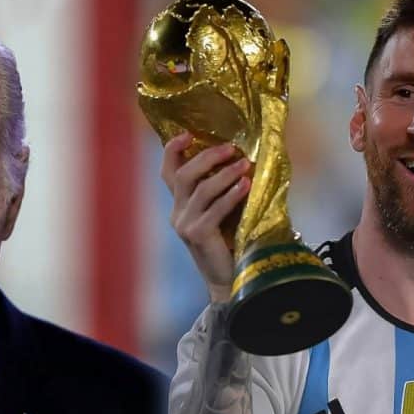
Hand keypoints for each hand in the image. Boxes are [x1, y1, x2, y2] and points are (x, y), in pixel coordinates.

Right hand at [162, 133, 251, 302]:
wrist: (232, 280)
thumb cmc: (232, 243)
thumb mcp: (222, 212)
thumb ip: (222, 190)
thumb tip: (242, 159)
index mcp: (180, 205)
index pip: (168, 172)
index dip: (173, 150)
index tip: (188, 133)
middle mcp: (177, 213)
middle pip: (184, 175)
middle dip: (207, 157)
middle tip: (230, 147)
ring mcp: (185, 225)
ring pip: (200, 190)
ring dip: (224, 174)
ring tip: (245, 164)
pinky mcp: (197, 236)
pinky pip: (214, 209)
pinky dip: (231, 195)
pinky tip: (245, 185)